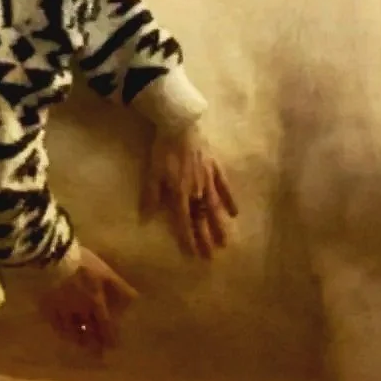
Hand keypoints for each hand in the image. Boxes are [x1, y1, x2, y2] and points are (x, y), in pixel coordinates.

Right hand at [37, 247, 137, 356]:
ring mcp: (62, 311)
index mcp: (95, 302)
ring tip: (80, 346)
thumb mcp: (105, 272)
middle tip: (97, 355)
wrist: (52, 259)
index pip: (105, 324)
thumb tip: (135, 300)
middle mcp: (79, 312)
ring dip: (77, 339)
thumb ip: (119, 287)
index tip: (113, 348)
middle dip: (93, 344)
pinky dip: (60, 331)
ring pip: (70, 330)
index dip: (110, 336)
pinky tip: (62, 333)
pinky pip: (54, 323)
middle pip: (87, 331)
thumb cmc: (82, 264)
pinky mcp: (47, 307)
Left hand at [142, 124, 238, 258]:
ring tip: (225, 242)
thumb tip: (146, 218)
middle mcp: (197, 191)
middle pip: (202, 218)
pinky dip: (230, 200)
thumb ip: (151, 195)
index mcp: (180, 193)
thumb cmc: (164, 149)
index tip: (193, 254)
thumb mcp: (152, 172)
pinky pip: (225, 187)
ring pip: (215, 207)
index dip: (188, 238)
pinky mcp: (216, 168)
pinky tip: (234, 213)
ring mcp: (209, 180)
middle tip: (211, 257)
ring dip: (219, 225)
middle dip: (206, 238)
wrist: (180, 124)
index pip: (184, 221)